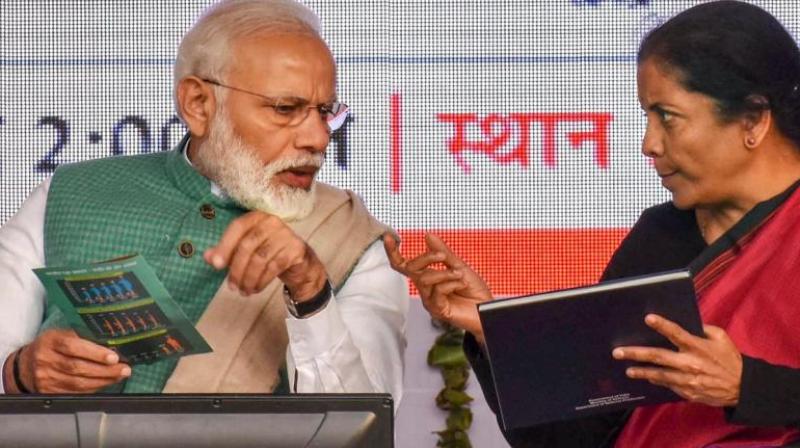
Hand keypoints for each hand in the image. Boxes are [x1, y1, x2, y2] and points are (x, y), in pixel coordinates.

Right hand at [10, 329, 129, 392]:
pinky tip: (105, 383)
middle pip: (78, 368)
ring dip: (103, 380)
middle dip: (105, 370)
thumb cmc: (52, 346)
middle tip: (124, 369)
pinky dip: (93, 389)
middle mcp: (46, 360)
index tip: (114, 357)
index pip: (73, 347)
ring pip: (78, 383)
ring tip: (119, 376)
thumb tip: (112, 343)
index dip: (95, 353)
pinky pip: (75, 393)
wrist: (26, 365)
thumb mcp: (62, 334)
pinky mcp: (48, 392)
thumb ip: (82, 337)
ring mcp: (46, 378)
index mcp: (50, 341)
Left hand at [204, 211, 326, 299]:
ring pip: (260, 259)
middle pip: (248, 245)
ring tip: (243, 291)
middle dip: (237, 269)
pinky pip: (273, 267)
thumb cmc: (268, 254)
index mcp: (257, 217)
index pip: (237, 227)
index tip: (216, 265)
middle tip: (231, 287)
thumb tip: (207, 257)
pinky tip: (256, 288)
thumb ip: (226, 251)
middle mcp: (272, 222)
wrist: (299, 264)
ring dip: (248, 279)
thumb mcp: (245, 251)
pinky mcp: (295, 249)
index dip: (225, 246)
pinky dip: (262, 281)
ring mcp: (286, 235)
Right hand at [383, 232, 492, 342]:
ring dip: (444, 273)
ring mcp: (430, 301)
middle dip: (426, 258)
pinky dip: (451, 283)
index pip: (405, 266)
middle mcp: (425, 290)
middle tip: (442, 257)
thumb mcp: (459, 266)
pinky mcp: (438, 310)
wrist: (488, 310)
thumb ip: (443, 253)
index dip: (394, 252)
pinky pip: (437, 291)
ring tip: (460, 274)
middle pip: (411, 269)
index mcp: (428, 278)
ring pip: (425, 279)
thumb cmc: (474, 291)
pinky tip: (461, 283)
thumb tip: (427, 236)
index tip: (387, 237)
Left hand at [612, 314, 742, 406]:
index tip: (648, 318)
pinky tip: (645, 377)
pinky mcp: (687, 393)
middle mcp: (690, 363)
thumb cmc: (730, 360)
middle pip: (658, 356)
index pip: (677, 333)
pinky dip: (656, 381)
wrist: (743, 388)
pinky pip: (667, 386)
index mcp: (698, 347)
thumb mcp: (722, 339)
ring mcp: (687, 380)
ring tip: (627, 369)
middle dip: (636, 353)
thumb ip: (704, 329)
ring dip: (641, 372)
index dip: (662, 325)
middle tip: (617, 352)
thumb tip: (688, 322)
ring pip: (658, 375)